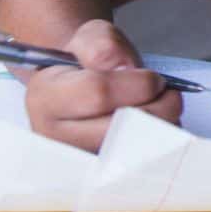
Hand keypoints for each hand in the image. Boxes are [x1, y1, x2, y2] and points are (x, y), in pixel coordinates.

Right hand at [20, 19, 182, 151]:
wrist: (82, 86)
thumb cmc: (85, 62)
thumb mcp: (89, 38)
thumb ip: (103, 45)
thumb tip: (123, 67)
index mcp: (45, 98)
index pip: (97, 93)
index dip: (137, 83)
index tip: (153, 77)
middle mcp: (56, 136)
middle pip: (121, 127)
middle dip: (158, 106)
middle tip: (165, 91)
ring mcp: (79, 159)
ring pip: (137, 149)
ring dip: (163, 124)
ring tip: (159, 105)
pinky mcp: (102, 173)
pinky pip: (144, 161)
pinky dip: (160, 141)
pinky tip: (154, 123)